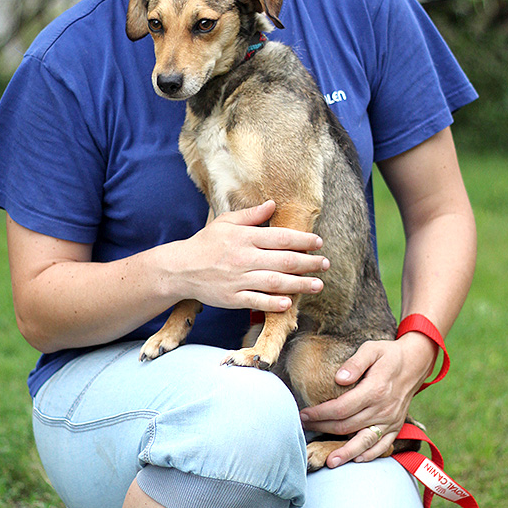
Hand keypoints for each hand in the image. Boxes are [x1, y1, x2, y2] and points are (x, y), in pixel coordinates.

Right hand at [176, 200, 328, 311]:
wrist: (181, 268)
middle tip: (326, 264)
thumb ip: (251, 214)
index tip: (319, 242)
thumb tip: (273, 204)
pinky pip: (256, 301)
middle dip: (308, 262)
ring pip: (274, 282)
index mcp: (245, 237)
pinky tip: (288, 303)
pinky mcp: (232, 298)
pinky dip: (272, 303)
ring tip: (318, 285)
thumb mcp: (226, 222)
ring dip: (299, 284)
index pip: (280, 237)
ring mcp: (238, 279)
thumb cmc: (206, 243)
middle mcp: (244, 258)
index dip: (302, 239)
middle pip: (283, 260)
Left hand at [299, 333, 437, 466]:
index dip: (320, 414)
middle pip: (347, 426)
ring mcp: (391, 420)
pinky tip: (356, 460)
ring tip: (330, 462)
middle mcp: (383, 409)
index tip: (304, 414)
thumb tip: (339, 378)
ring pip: (364, 441)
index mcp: (374, 390)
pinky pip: (383, 445)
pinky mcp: (396, 426)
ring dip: (346, 453)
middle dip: (323, 429)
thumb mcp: (371, 349)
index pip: (341, 408)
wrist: (416, 362)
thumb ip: (355, 363)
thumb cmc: (389, 354)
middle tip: (304, 428)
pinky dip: (370, 455)